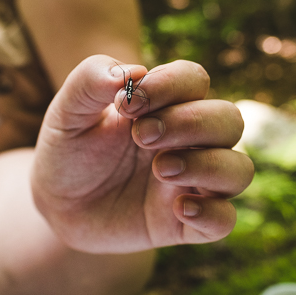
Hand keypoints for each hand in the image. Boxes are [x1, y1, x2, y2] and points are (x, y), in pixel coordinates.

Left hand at [31, 55, 253, 253]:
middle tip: (141, 136)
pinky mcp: (184, 222)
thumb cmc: (69, 150)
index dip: (170, 85)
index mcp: (164, 106)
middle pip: (229, 120)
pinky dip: (213, 214)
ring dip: (208, 165)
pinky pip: (224, 221)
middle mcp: (188, 141)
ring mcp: (191, 183)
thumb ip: (89, 81)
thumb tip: (133, 71)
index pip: (194, 79)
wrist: (57, 204)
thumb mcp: (67, 112)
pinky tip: (179, 208)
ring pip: (238, 170)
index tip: (125, 104)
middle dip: (191, 123)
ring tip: (161, 168)